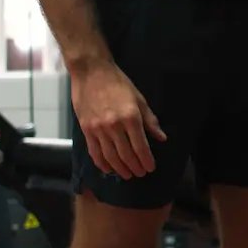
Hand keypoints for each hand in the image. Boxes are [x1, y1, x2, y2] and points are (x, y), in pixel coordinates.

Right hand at [71, 61, 165, 180]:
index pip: (140, 146)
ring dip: (120, 169)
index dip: (146, 160)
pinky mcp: (86, 130)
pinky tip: (109, 169)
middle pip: (126, 154)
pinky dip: (102, 164)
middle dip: (135, 167)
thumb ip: (150, 120)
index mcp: (131, 117)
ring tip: (128, 174)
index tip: (151, 168)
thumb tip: (161, 138)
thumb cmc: (118, 83)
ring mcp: (98, 129)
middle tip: (141, 174)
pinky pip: (94, 152)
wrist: (91, 72)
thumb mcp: (139, 98)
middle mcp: (114, 126)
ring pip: (110, 157)